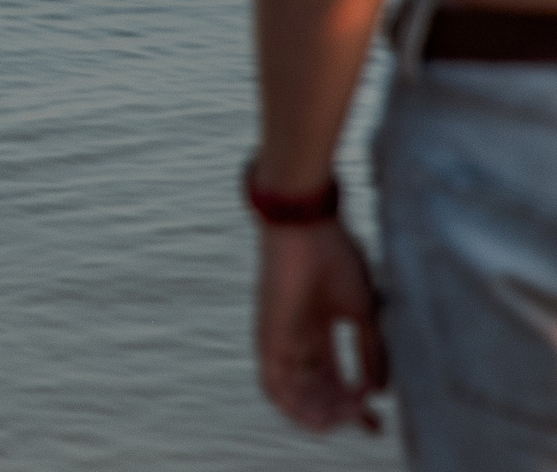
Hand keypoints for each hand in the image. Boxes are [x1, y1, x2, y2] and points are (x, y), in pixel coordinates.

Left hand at [256, 220, 387, 432]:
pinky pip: (272, 381)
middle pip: (314, 390)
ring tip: (345, 423)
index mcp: (318, 331)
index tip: (378, 420)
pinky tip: (318, 418)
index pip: (334, 378)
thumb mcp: (363, 311)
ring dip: (318, 415)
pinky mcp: (269, 335)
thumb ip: (372, 351)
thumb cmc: (335, 257)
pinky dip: (293, 405)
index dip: (355, 405)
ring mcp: (280, 338)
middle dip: (340, 414)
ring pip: (291, 393)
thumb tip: (379, 391)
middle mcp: (297, 340)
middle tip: (368, 424)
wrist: (305, 224)